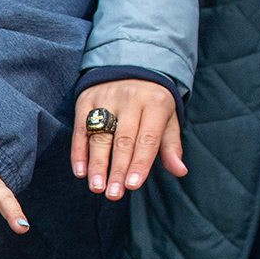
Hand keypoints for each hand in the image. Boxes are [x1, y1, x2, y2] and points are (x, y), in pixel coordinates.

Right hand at [72, 80, 184, 199]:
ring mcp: (106, 98)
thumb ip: (171, 145)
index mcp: (155, 103)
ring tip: (97, 187)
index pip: (147, 139)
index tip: (132, 185)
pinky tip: (80, 171)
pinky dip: (79, 151)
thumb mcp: (168, 118)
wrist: (130, 64)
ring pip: (100, 135)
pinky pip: (81, 129)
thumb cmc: (152, 101)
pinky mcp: (86, 99)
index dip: (140, 163)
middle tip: (114, 194)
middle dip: (117, 169)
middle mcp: (130, 99)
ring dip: (97, 164)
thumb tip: (180, 171)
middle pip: (123, 140)